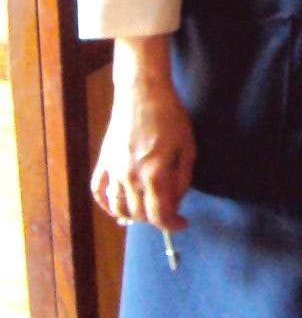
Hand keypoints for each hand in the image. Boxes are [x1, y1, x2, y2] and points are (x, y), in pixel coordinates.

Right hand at [91, 35, 194, 231]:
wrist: (142, 92)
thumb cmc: (170, 116)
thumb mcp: (187, 147)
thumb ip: (183, 178)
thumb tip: (177, 200)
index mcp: (155, 175)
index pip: (160, 215)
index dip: (172, 225)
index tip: (182, 223)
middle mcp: (131, 177)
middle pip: (140, 214)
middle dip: (156, 219)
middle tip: (168, 211)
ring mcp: (114, 170)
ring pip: (119, 207)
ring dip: (133, 215)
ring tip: (146, 209)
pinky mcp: (103, 161)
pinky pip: (98, 191)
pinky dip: (106, 204)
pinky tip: (116, 206)